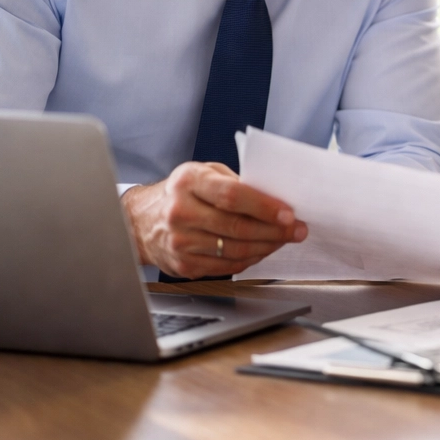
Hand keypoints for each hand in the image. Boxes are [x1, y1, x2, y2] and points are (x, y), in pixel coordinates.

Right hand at [122, 162, 306, 278]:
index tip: (289, 213)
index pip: (232, 196)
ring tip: (284, 239)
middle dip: (275, 230)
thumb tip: (275, 198)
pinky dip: (251, 259)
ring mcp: (180, 242)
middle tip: (297, 230)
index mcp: (188, 182)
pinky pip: (227, 266)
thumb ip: (236, 182)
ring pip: (235, 250)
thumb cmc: (181, 192)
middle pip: (237, 227)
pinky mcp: (183, 265)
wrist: (141, 221)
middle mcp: (181, 212)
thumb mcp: (204, 173)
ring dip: (267, 246)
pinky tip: (262, 250)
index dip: (264, 207)